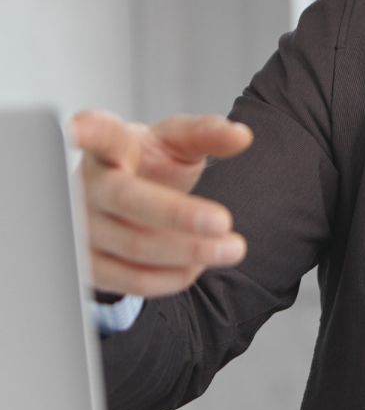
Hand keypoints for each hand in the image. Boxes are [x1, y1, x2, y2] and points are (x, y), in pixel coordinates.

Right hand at [71, 110, 252, 297]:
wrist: (131, 200)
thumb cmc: (150, 165)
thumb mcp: (179, 143)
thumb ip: (208, 134)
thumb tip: (241, 135)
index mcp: (111, 147)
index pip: (99, 135)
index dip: (86, 131)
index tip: (77, 128)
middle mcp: (88, 186)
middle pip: (127, 200)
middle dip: (179, 214)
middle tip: (224, 222)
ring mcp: (83, 227)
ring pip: (134, 246)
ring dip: (190, 251)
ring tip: (231, 248)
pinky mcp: (90, 264)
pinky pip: (132, 280)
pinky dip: (174, 276)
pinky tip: (198, 264)